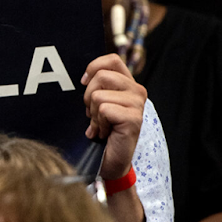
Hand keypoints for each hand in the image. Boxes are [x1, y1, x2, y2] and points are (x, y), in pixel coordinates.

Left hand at [81, 53, 146, 180]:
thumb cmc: (104, 132)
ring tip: (100, 125)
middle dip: (89, 97)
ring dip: (93, 114)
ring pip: (99, 95)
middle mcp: (137, 91)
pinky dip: (98, 124)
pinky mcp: (133, 119)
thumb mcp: (100, 104)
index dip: (94, 68)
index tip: (85, 83)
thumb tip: (84, 77)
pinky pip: (103, 110)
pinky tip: (105, 133)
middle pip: (101, 76)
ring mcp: (137, 105)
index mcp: (129, 84)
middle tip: (93, 115)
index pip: (112, 60)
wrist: (112, 161)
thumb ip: (98, 87)